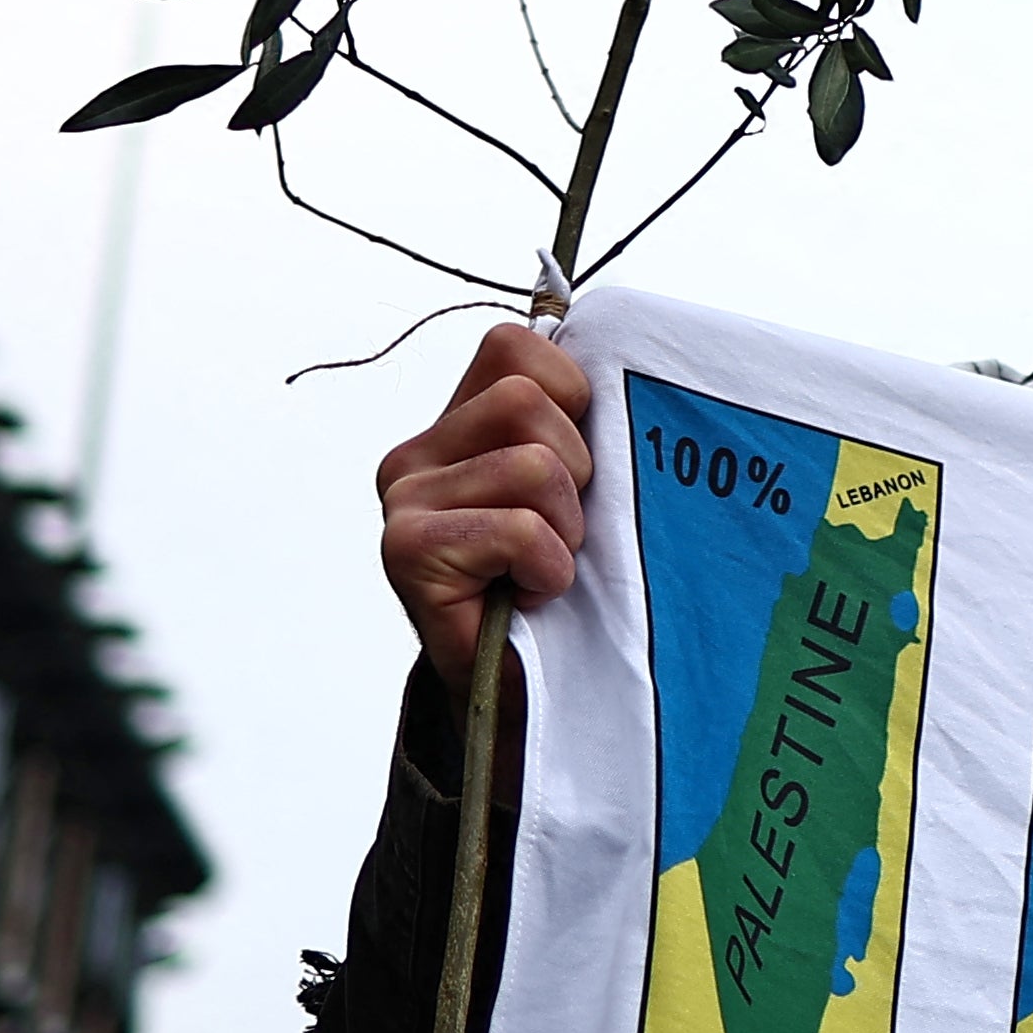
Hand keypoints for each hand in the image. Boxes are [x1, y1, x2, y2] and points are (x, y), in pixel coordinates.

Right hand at [380, 321, 591, 684]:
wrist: (515, 686)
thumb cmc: (553, 575)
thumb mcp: (572, 482)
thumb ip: (574, 419)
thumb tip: (628, 360)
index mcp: (456, 422)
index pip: (516, 346)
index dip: (570, 395)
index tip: (574, 463)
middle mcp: (416, 454)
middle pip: (526, 399)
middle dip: (575, 468)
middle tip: (560, 528)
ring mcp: (404, 501)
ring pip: (532, 464)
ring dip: (565, 526)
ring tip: (545, 563)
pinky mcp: (408, 550)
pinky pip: (518, 528)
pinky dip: (547, 567)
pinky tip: (530, 593)